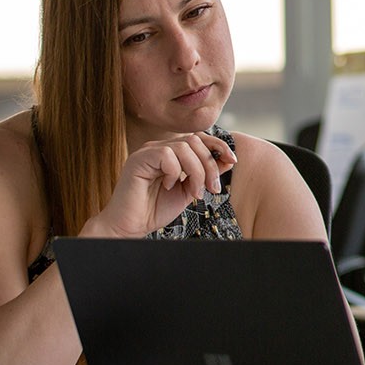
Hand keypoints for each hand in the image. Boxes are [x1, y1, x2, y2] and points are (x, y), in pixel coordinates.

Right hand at [85, 131, 235, 239]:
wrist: (131, 227)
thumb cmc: (155, 210)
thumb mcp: (190, 190)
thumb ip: (206, 174)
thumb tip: (228, 159)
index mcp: (171, 152)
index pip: (199, 138)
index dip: (218, 145)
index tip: (233, 160)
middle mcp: (159, 147)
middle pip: (195, 140)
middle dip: (209, 165)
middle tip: (210, 189)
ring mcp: (147, 151)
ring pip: (184, 146)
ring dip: (196, 171)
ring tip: (193, 192)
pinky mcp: (138, 159)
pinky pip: (166, 155)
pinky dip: (174, 172)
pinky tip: (168, 186)